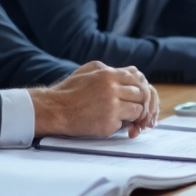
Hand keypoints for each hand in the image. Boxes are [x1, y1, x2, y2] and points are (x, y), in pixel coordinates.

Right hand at [30, 61, 158, 138]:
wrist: (53, 110)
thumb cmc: (69, 91)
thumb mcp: (88, 71)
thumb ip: (109, 70)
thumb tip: (130, 72)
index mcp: (108, 74)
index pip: (137, 78)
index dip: (140, 87)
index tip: (137, 95)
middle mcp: (112, 89)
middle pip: (141, 95)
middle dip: (139, 102)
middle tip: (133, 108)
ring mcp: (111, 107)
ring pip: (138, 110)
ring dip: (133, 114)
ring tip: (121, 115)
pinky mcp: (108, 124)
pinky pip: (124, 124)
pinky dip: (119, 125)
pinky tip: (106, 122)